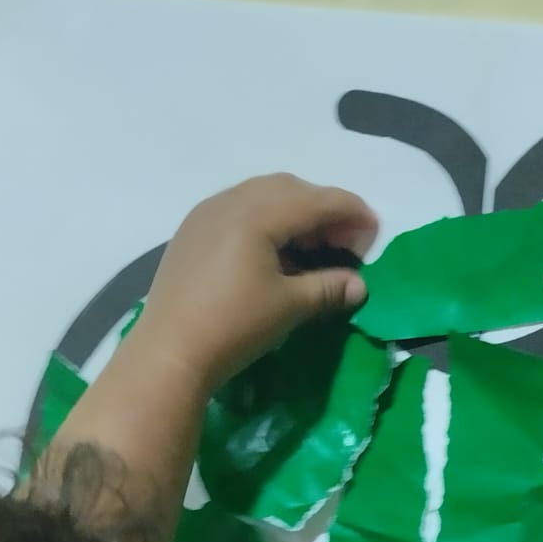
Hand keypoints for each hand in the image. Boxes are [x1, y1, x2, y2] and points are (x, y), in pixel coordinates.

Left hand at [136, 174, 378, 392]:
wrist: (169, 352)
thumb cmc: (234, 326)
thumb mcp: (289, 307)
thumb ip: (329, 288)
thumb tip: (359, 286)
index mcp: (259, 212)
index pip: (320, 200)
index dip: (353, 215)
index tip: (373, 239)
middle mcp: (232, 199)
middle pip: (292, 189)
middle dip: (324, 211)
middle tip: (344, 245)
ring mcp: (207, 213)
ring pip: (263, 196)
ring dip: (295, 215)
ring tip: (312, 251)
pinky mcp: (193, 232)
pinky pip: (239, 211)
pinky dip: (267, 223)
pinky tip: (274, 255)